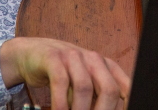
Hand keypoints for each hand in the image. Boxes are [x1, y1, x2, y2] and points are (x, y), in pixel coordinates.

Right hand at [0, 37, 129, 109]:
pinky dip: (60, 103)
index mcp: (106, 67)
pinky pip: (60, 82)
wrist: (31, 54)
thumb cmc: (62, 74)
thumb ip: (96, 98)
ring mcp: (73, 56)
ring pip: (84, 88)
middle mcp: (93, 59)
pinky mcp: (53, 58)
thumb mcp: (84, 85)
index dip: (126, 106)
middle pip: (108, 89)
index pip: (126, 88)